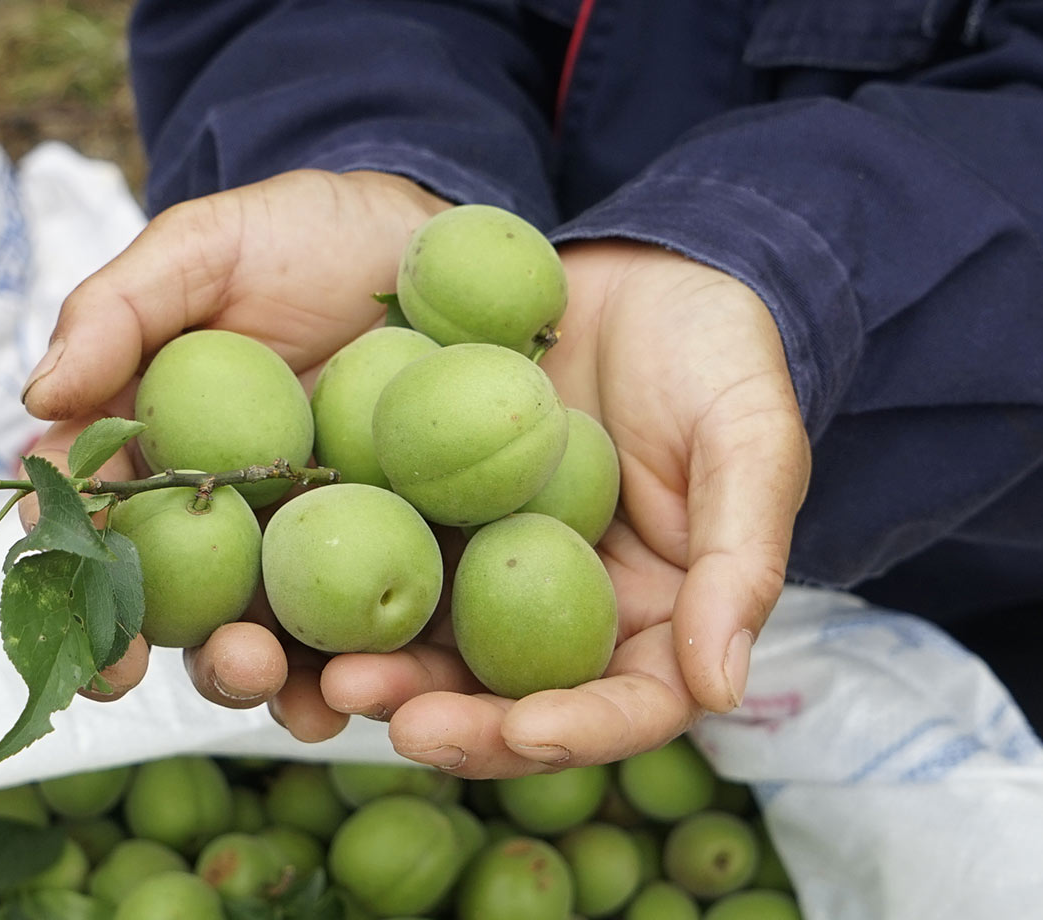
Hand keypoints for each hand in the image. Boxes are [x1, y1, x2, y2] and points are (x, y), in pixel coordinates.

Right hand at [19, 167, 449, 728]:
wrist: (446, 249)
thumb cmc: (307, 235)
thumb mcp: (208, 247)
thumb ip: (117, 310)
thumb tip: (37, 393)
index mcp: (148, 456)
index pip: (88, 523)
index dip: (68, 572)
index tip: (76, 605)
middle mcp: (212, 523)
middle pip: (170, 610)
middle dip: (171, 653)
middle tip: (194, 662)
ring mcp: (299, 553)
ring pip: (261, 639)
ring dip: (261, 681)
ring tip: (288, 692)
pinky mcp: (389, 568)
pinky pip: (362, 636)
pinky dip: (357, 675)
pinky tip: (362, 692)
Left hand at [354, 241, 809, 775]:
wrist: (635, 272)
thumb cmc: (716, 353)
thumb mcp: (750, 440)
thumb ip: (741, 560)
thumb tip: (721, 688)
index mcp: (657, 622)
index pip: (626, 706)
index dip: (579, 732)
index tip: (526, 729)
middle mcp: (564, 616)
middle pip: (512, 702)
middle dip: (456, 722)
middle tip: (396, 719)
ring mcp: (488, 574)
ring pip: (434, 652)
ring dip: (384, 677)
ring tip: (329, 677)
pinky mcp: (426, 523)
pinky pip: (378, 568)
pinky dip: (339, 595)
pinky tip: (292, 601)